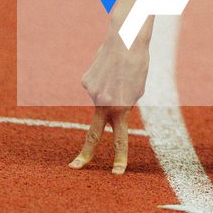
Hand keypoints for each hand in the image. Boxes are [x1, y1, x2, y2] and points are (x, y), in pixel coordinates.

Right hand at [70, 32, 148, 174]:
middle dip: (85, 154)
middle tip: (75, 167)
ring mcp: (92, 93)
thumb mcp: (137, 90)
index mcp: (121, 108)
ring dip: (109, 91)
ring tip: (119, 73)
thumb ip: (124, 106)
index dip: (119, 158)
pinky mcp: (85, 81)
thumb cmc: (137, 64)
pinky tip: (108, 68)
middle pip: (93, 134)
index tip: (116, 174)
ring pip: (101, 100)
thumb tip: (109, 113)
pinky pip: (95, 87)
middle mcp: (103, 103)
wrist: (125, 38)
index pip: (119, 139)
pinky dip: (102, 80)